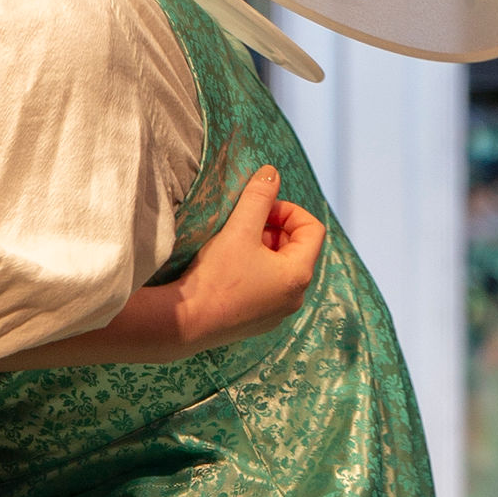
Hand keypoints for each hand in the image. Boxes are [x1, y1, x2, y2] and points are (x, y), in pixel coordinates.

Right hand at [170, 165, 325, 347]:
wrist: (186, 323)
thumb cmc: (215, 277)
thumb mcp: (239, 229)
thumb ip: (259, 197)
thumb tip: (272, 173)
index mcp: (298, 275)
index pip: (312, 229)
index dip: (289, 210)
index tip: (261, 209)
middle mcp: (295, 297)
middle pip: (298, 249)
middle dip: (275, 229)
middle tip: (246, 225)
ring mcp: (278, 313)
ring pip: (281, 268)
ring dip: (264, 249)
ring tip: (235, 245)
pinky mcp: (259, 321)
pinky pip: (268, 287)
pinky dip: (255, 271)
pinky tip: (229, 269)